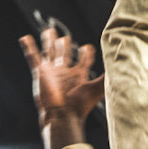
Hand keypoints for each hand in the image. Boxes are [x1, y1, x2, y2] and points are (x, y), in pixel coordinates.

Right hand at [20, 26, 102, 148]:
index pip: (82, 60)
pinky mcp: (40, 73)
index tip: (88, 49)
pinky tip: (24, 38)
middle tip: (65, 38)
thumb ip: (107, 78)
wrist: (62, 116)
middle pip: (64, 54)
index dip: (86, 53)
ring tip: (49, 31)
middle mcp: (64, 72)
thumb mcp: (97, 89)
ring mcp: (51, 72)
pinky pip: (33, 57)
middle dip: (64, 45)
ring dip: (49, 41)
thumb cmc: (79, 107)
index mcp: (78, 75)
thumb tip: (123, 67)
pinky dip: (28, 47)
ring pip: (49, 52)